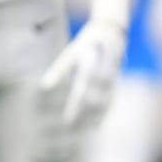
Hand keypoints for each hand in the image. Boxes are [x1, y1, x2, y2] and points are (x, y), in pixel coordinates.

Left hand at [40, 0, 130, 126]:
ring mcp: (112, 78)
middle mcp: (102, 75)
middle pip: (93, 102)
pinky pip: (111, 99)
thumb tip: (44, 86)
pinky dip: (105, 112)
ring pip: (104, 103)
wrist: (112, 30)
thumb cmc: (87, 41)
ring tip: (86, 131)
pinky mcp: (116, 80)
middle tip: (73, 131)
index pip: (81, 94)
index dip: (75, 109)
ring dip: (95, 118)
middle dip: (84, 117)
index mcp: (89, 67)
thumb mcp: (71, 53)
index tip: (67, 122)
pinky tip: (98, 123)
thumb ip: (59, 70)